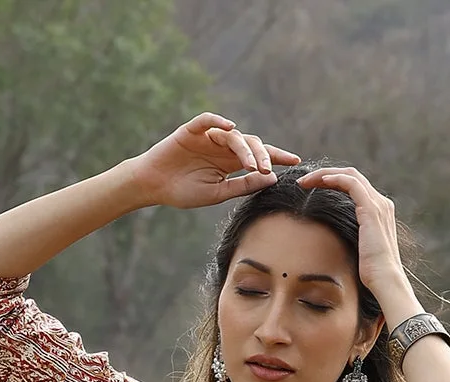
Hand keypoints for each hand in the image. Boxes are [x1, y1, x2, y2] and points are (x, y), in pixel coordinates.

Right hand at [131, 113, 299, 210]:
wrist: (154, 186)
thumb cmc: (184, 192)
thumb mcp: (218, 193)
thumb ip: (243, 185)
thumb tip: (270, 177)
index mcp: (230, 162)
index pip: (259, 156)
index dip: (277, 156)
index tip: (295, 161)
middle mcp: (222, 147)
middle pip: (250, 143)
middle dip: (263, 155)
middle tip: (268, 170)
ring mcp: (208, 137)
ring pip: (233, 135)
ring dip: (244, 148)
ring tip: (250, 163)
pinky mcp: (191, 130)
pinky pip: (207, 120)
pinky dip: (218, 121)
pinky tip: (231, 127)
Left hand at [295, 164, 413, 313]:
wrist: (385, 281)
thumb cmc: (371, 274)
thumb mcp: (358, 251)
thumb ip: (350, 239)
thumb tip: (332, 242)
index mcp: (378, 211)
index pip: (354, 186)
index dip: (332, 182)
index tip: (310, 189)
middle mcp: (381, 203)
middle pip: (351, 176)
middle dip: (325, 175)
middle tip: (304, 181)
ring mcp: (378, 204)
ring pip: (349, 175)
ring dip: (325, 174)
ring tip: (305, 181)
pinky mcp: (371, 209)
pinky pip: (351, 183)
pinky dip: (334, 178)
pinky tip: (320, 181)